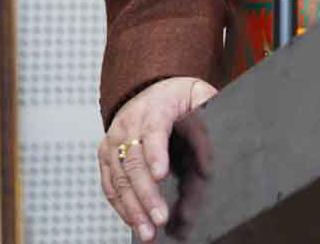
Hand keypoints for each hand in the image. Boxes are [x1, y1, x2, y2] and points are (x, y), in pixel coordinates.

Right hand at [98, 75, 217, 240]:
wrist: (148, 89)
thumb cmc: (177, 96)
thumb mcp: (198, 92)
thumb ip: (208, 110)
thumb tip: (213, 143)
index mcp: (154, 107)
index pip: (153, 130)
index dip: (156, 153)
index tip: (161, 175)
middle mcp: (128, 125)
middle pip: (133, 161)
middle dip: (146, 193)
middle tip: (159, 217)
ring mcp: (114, 141)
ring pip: (118, 178)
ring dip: (132, 208)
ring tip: (147, 231)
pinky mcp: (106, 156)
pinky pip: (109, 185)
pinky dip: (121, 206)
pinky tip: (134, 223)